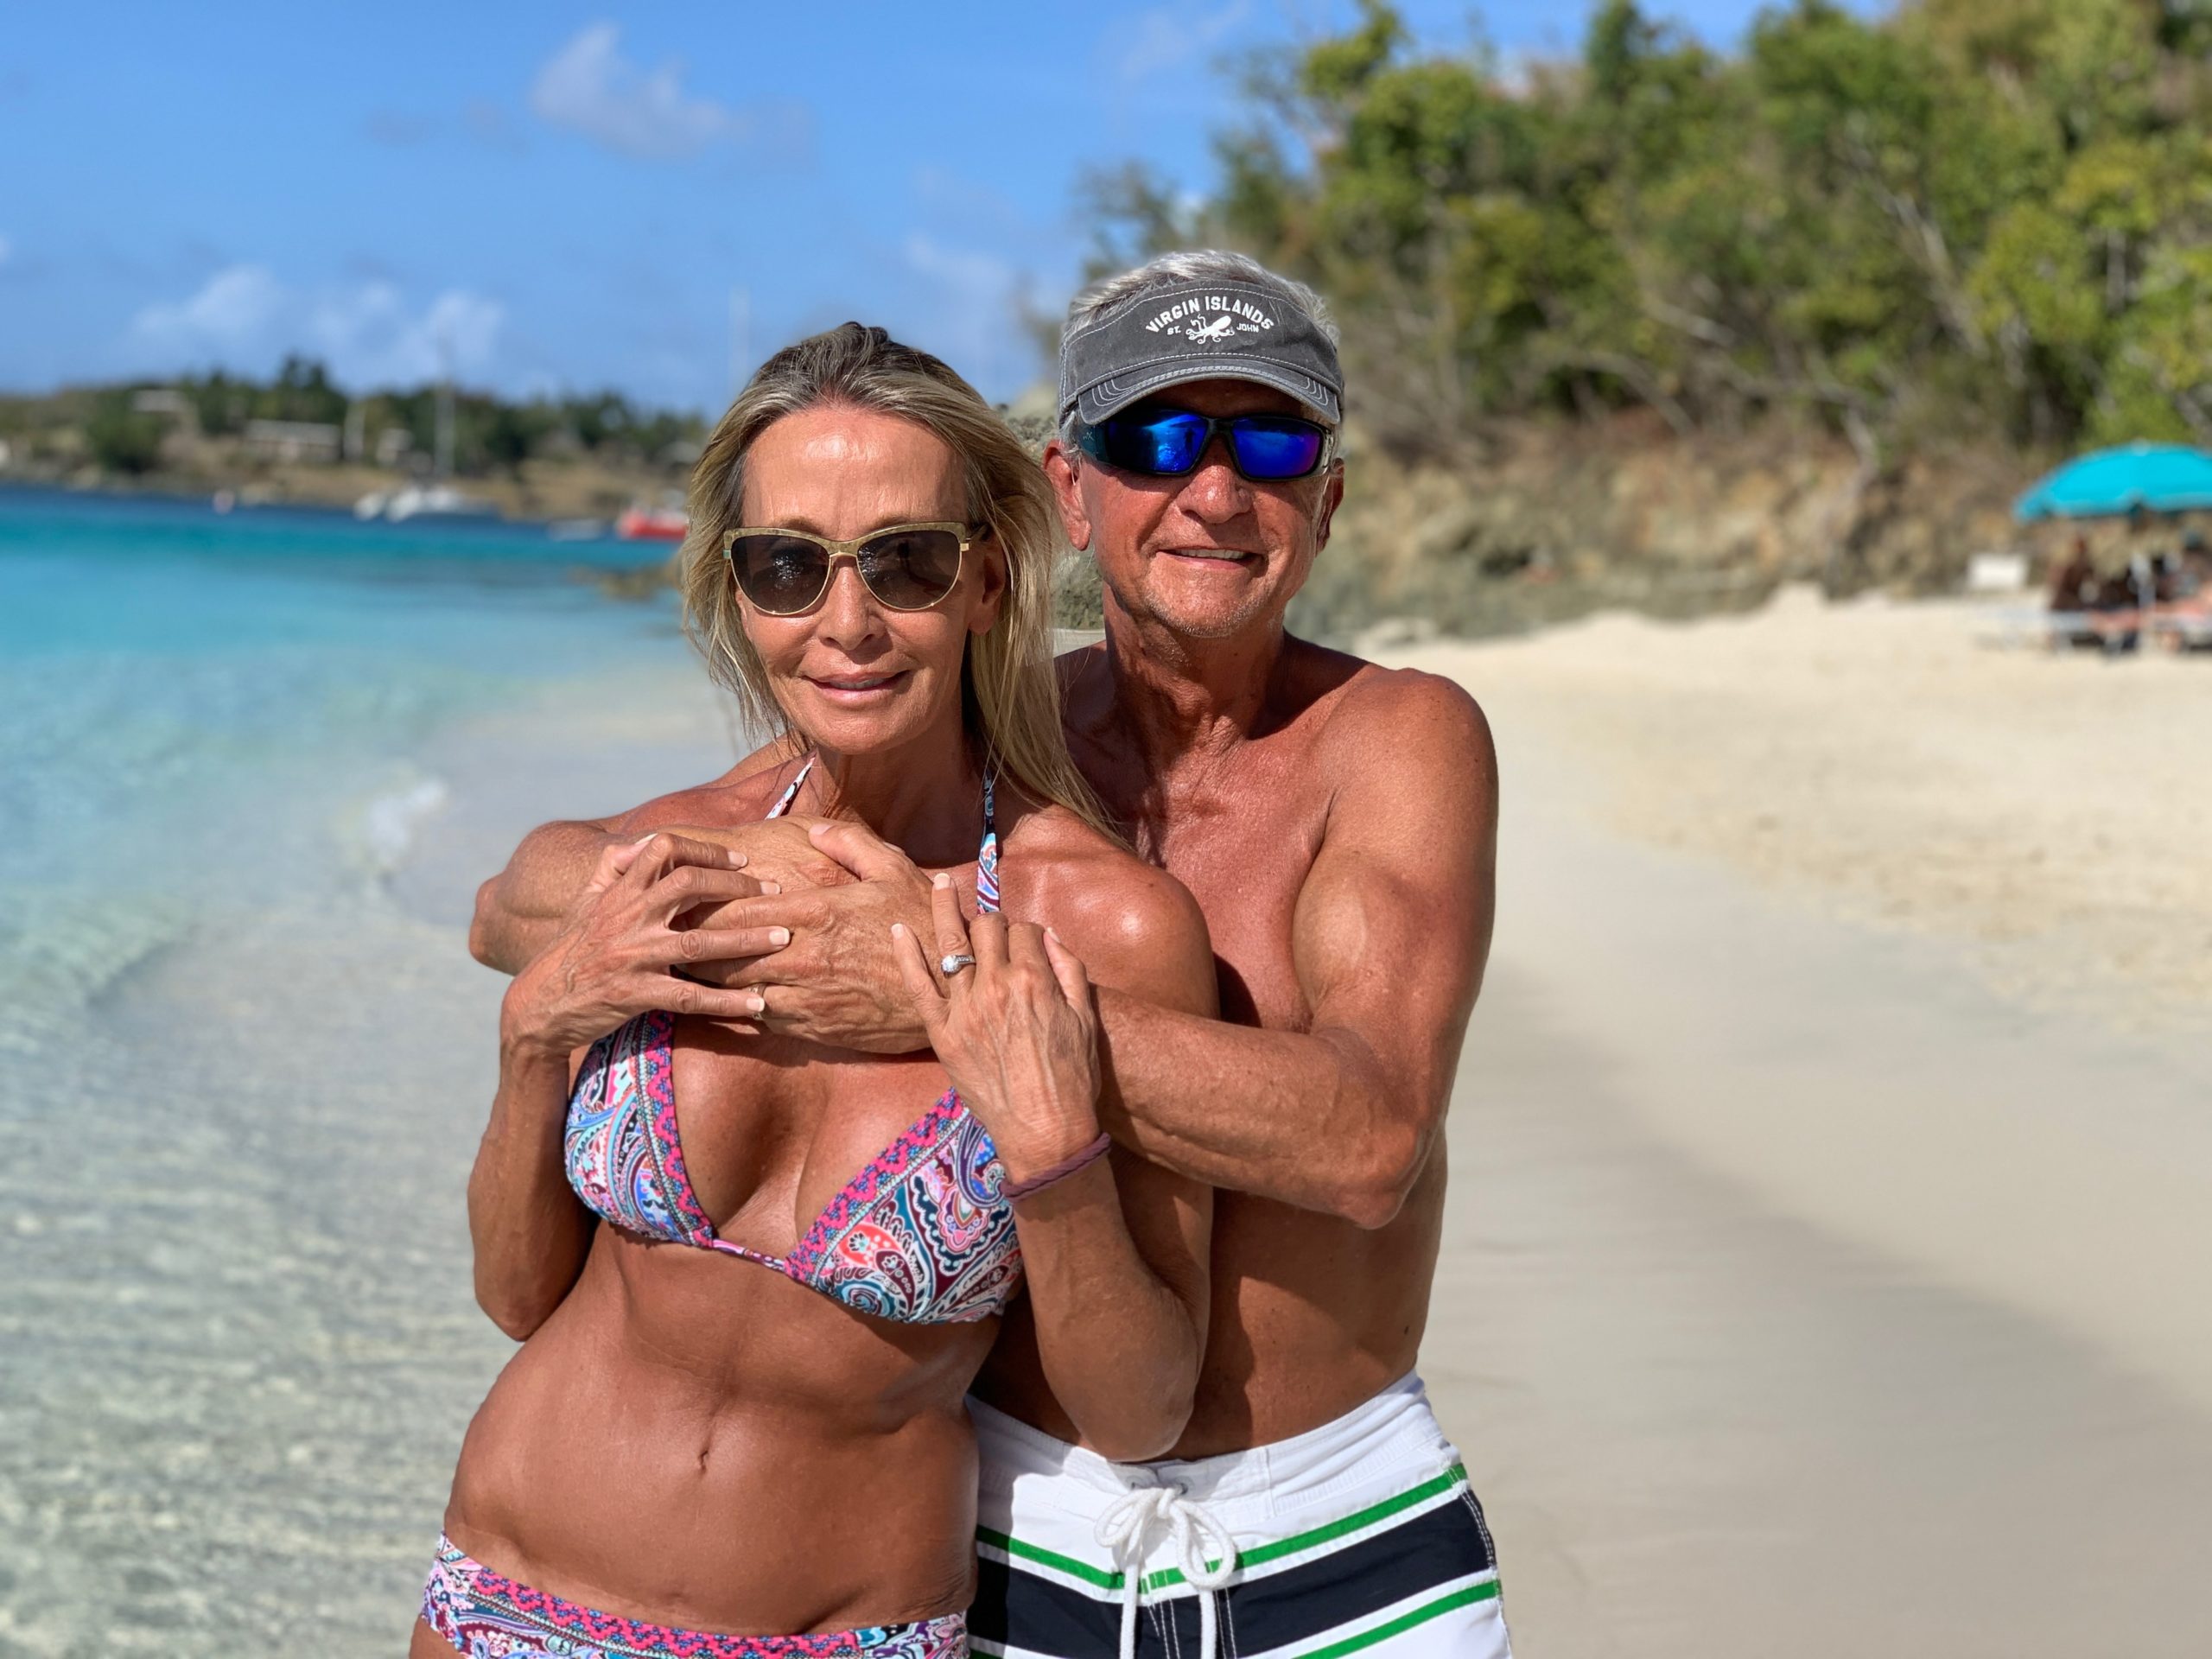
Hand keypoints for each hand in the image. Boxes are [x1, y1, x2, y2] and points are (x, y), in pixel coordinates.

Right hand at [500, 833, 781, 1054]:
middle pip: (689, 886)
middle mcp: (627, 917)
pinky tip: (758, 1004)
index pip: (664, 850)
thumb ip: (612, 868)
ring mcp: (632, 956)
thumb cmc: (570, 950)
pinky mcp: (635, 994)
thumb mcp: (585, 902)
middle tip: (776, 894)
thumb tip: (640, 843)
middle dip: (737, 888)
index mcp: (619, 892)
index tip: (741, 861)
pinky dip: (727, 1002)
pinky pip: (690, 998)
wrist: (539, 1005)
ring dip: (746, 941)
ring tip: (783, 939)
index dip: (706, 850)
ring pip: (699, 943)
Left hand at [683, 818, 937, 1053]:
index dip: (704, 906)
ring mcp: (805, 994)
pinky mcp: (813, 1026)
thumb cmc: (921, 924)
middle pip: (726, 951)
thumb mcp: (893, 869)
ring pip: (735, 988)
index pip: (740, 909)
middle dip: (692, 944)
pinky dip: (736, 1009)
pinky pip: (760, 1019)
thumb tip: (814, 829)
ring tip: (680, 969)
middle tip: (664, 937)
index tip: (681, 900)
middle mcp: (802, 954)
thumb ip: (849, 843)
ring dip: (706, 980)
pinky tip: (720, 1001)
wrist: (951, 988)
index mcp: (815, 911)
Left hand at [892, 874, 1102, 1185]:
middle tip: (989, 926)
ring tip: (938, 884)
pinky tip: (898, 930)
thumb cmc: (1072, 1078)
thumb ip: (1069, 970)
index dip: (1026, 931)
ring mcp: (964, 1008)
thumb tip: (1048, 937)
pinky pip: (917, 985)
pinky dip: (906, 954)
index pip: (1024, 929)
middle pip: (986, 928)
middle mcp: (996, 985)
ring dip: (945, 909)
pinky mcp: (941, 1032)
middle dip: (990, 920)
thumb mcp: (1085, 1019)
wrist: (1044, 1129)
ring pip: (951, 942)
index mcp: (1035, 979)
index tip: (1025, 941)